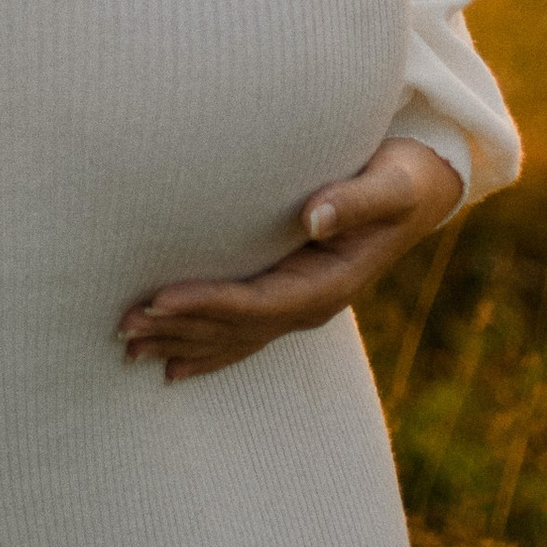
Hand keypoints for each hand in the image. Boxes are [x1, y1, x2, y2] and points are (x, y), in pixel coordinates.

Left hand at [116, 136, 463, 384]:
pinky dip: (206, 350)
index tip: (159, 299)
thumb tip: (314, 217)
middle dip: (179, 330)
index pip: (256, 304)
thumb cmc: (403, 177)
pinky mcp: (292, 297)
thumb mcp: (390, 185)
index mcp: (331, 284)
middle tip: (123, 327)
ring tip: (129, 348)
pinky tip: (173, 369)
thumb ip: (356, 200)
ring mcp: (301, 306)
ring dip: (182, 343)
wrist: (424, 191)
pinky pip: (243, 332)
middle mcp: (312, 305)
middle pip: (235, 329)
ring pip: (232, 337)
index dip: (206, 304)